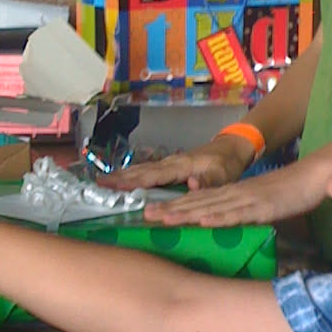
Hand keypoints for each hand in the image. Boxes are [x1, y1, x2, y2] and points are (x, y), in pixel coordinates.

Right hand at [100, 135, 251, 191]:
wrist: (233, 146)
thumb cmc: (229, 162)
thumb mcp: (224, 174)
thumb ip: (209, 181)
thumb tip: (192, 184)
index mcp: (182, 165)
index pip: (154, 175)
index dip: (134, 181)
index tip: (115, 185)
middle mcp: (171, 162)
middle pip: (141, 170)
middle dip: (119, 177)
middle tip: (98, 183)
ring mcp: (170, 162)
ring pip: (142, 169)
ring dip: (122, 175)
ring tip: (102, 181)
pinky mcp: (171, 166)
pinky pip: (147, 170)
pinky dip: (132, 174)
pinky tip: (122, 179)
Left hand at [142, 156, 331, 228]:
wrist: (312, 176)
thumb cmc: (287, 193)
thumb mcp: (257, 205)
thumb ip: (239, 213)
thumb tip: (220, 225)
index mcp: (230, 194)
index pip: (196, 201)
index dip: (173, 207)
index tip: (150, 213)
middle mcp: (233, 194)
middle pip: (196, 203)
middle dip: (169, 210)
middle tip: (143, 216)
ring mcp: (246, 199)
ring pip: (210, 207)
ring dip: (185, 214)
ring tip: (161, 219)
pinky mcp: (262, 207)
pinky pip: (238, 214)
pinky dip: (219, 218)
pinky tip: (202, 221)